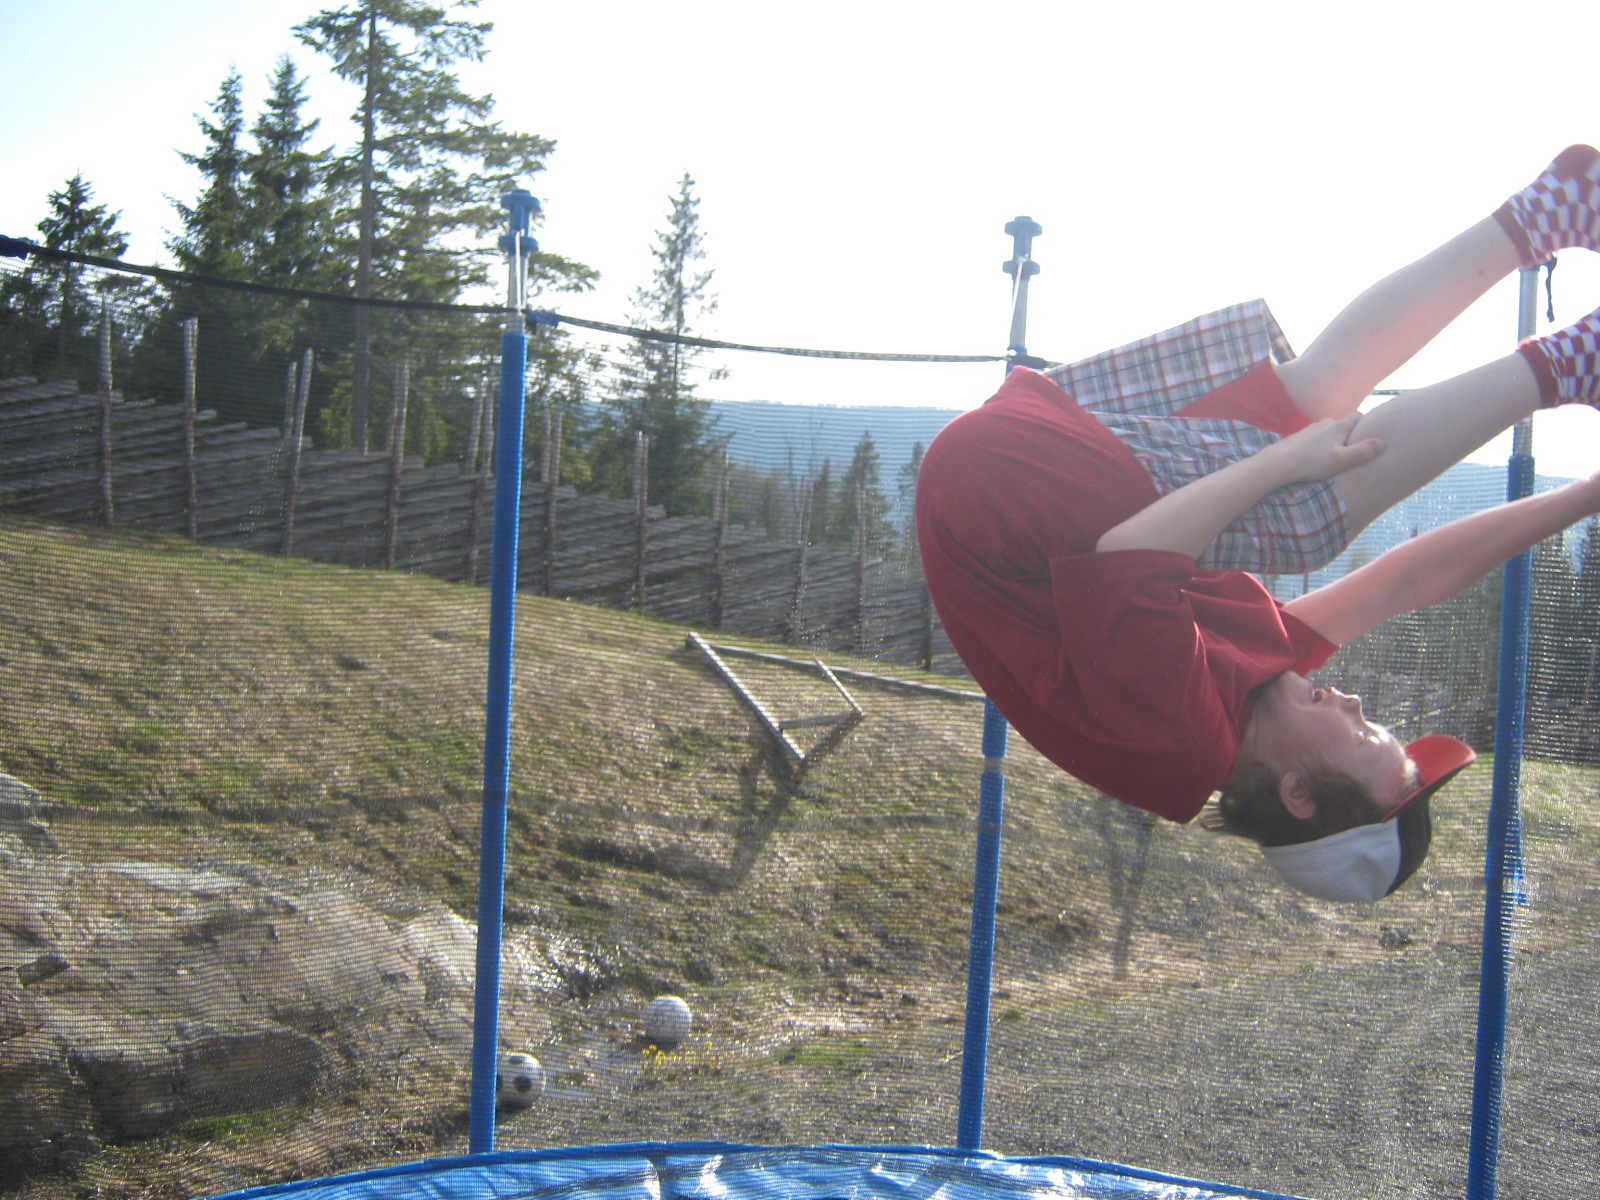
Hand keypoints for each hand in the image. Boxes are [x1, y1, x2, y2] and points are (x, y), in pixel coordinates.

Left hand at [1269, 414, 1384, 483]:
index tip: (1370, 431)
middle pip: (1342, 423)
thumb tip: (1382, 443)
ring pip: (1327, 430)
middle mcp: (1325, 423)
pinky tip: (1316, 454)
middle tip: (1354, 445)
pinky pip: (1314, 437)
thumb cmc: (1312, 462)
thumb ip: (1362, 451)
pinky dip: (1319, 442)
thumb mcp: (1341, 460)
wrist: (1279, 462)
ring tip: (1334, 451)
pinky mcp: (1298, 436)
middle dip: (1349, 431)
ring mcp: (1310, 428)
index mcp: (1339, 426)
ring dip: (1333, 437)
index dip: (1365, 422)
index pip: (1358, 416)